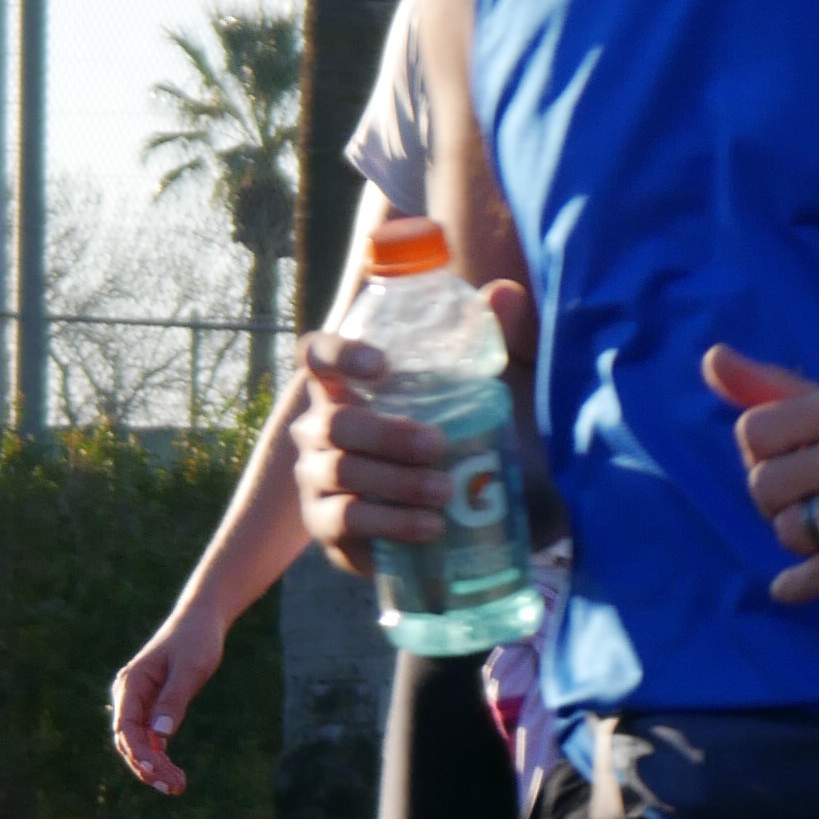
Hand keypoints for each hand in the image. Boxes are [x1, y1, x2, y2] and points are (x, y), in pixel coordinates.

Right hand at [110, 593, 228, 797]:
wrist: (201, 622)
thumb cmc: (196, 640)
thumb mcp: (190, 669)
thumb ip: (174, 700)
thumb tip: (160, 735)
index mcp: (131, 684)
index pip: (126, 727)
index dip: (139, 753)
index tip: (157, 772)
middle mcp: (129, 696)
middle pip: (129, 741)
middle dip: (148, 767)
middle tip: (175, 788)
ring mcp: (139, 704)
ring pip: (139, 745)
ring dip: (154, 768)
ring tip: (178, 786)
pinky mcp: (152, 709)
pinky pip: (150, 740)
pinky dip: (160, 758)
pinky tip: (175, 775)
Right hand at [294, 281, 533, 578]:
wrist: (445, 517)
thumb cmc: (448, 441)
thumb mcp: (474, 391)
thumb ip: (488, 340)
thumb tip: (504, 292)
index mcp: (345, 387)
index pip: (317, 355)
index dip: (338, 354)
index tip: (383, 366)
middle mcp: (318, 428)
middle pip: (337, 423)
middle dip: (388, 435)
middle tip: (438, 445)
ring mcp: (315, 477)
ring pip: (344, 472)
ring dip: (397, 482)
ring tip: (445, 492)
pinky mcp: (324, 525)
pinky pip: (348, 520)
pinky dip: (392, 523)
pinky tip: (430, 526)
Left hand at [702, 348, 818, 598]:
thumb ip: (774, 388)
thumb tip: (711, 359)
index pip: (754, 433)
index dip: (762, 460)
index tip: (792, 469)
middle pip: (765, 487)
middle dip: (778, 507)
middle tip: (810, 509)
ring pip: (793, 531)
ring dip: (800, 544)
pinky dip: (801, 585)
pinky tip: (794, 586)